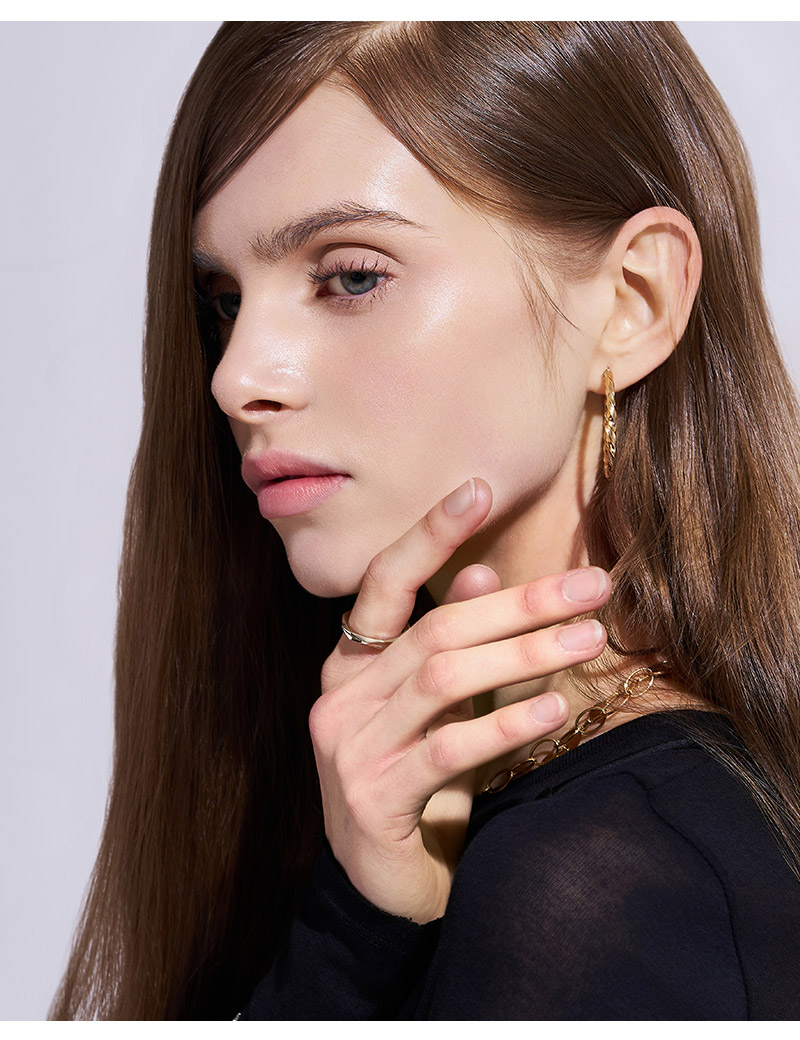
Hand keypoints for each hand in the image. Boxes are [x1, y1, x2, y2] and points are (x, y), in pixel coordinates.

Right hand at [310, 478, 610, 922]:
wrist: (383, 883)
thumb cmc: (416, 779)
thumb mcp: (436, 707)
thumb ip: (451, 642)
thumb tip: (484, 571)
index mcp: (350, 664)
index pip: (384, 582)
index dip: (429, 534)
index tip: (478, 488)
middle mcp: (341, 696)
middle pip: (434, 629)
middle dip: (518, 604)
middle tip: (591, 586)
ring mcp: (350, 747)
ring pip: (443, 679)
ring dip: (523, 655)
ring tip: (588, 638)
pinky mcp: (374, 798)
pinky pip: (448, 750)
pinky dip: (505, 724)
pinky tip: (554, 706)